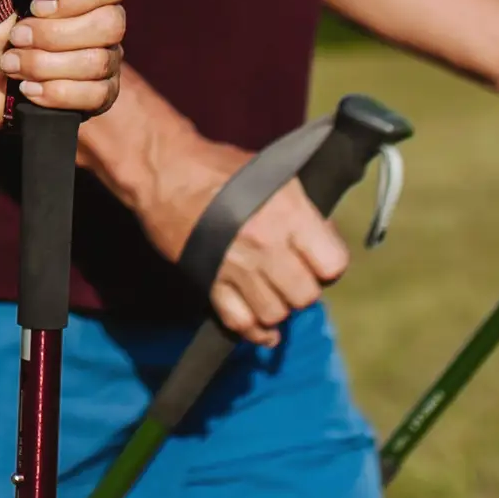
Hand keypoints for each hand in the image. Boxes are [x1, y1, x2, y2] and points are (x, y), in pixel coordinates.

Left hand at [0, 0, 128, 150]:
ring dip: (43, 65)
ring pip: (98, 62)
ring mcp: (104, 59)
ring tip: (12, 63)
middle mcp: (102, 19)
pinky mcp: (98, 96)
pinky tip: (29, 88)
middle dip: (52, 35)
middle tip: (16, 37)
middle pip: (109, 25)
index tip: (36, 6)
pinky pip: (97, 96)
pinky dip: (54, 93)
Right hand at [132, 141, 343, 344]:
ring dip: (277, 308)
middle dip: (303, 289)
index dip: (329, 265)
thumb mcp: (274, 173)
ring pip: (275, 314)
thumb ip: (303, 210)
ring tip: (271, 292)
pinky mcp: (209, 281)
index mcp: (288, 211)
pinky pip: (240, 323)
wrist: (164, 171)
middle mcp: (266, 242)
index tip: (318, 259)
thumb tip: (324, 241)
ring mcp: (236, 265)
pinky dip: (253, 330)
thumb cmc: (220, 167)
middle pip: (306, 295)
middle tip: (292, 276)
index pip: (333, 264)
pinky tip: (261, 326)